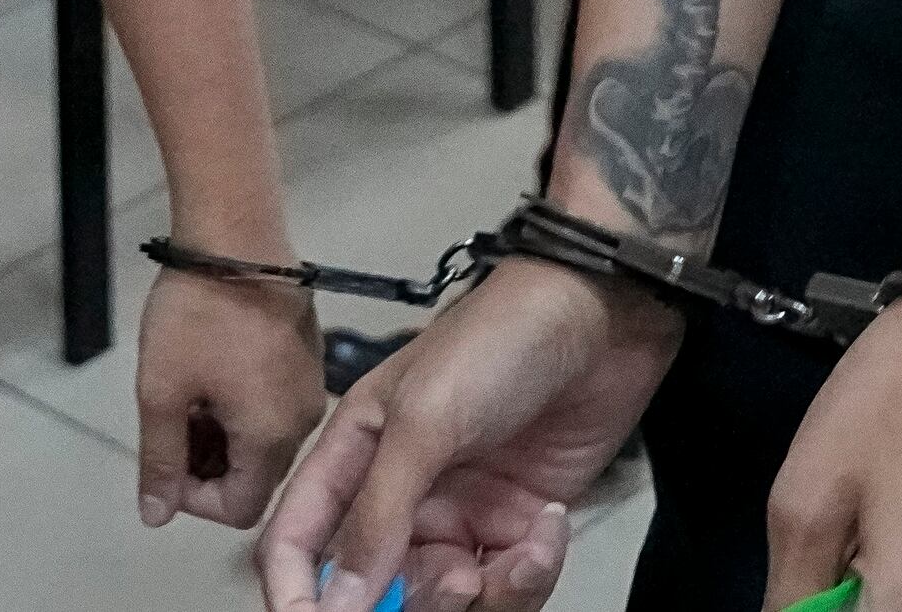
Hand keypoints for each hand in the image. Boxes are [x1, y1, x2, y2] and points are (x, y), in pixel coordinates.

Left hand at [140, 264, 325, 532]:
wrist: (236, 234)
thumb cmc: (197, 314)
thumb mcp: (161, 391)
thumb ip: (159, 462)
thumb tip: (157, 516)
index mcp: (273, 437)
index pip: (238, 508)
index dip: (194, 499)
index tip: (165, 459)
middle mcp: (304, 419)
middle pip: (255, 476)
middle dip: (207, 464)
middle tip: (170, 424)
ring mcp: (312, 385)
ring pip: (264, 440)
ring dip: (222, 435)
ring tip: (188, 394)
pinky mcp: (309, 356)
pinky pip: (276, 406)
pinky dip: (243, 407)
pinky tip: (214, 371)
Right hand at [258, 256, 677, 609]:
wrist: (604, 319)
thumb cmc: (501, 340)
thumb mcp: (424, 421)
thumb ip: (377, 515)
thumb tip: (335, 602)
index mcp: (353, 456)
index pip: (297, 543)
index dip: (297, 593)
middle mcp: (399, 495)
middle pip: (375, 590)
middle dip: (415, 601)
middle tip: (457, 578)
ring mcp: (460, 513)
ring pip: (447, 600)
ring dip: (485, 594)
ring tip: (514, 555)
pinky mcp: (514, 526)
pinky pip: (508, 586)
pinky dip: (530, 573)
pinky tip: (549, 526)